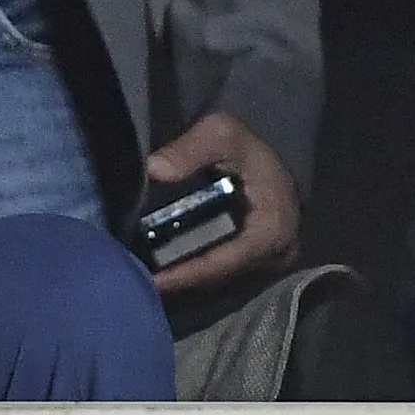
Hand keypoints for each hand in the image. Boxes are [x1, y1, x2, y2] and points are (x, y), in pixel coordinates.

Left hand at [147, 111, 300, 294]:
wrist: (265, 157)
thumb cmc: (244, 145)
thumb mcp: (219, 133)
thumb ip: (188, 150)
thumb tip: (153, 170)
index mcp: (273, 228)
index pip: (228, 262)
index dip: (190, 273)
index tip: (154, 280)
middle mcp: (277, 253)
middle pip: (222, 275)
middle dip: (181, 278)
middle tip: (137, 278)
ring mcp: (269, 260)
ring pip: (221, 277)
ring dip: (185, 276)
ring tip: (142, 275)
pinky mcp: (257, 260)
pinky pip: (223, 270)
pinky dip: (194, 268)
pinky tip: (161, 267)